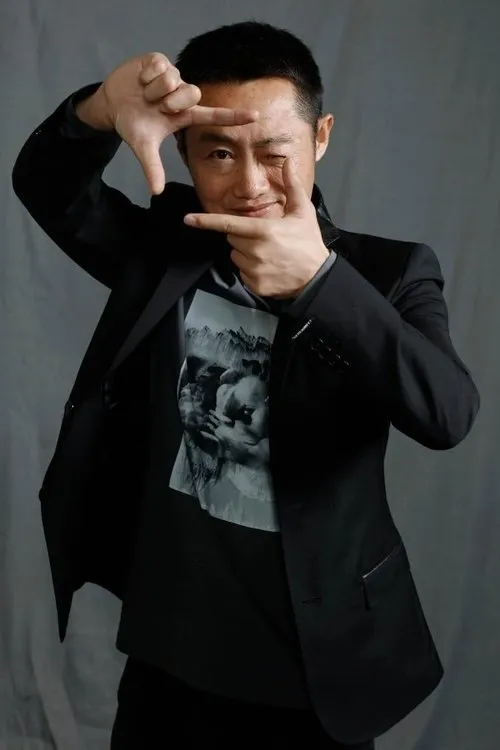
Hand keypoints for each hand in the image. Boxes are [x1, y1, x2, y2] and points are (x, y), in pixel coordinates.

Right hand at [78, 53, 258, 193]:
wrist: (112, 103)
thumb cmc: (133, 124)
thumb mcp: (142, 147)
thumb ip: (152, 167)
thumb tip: (156, 192)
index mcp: (186, 115)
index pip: (215, 116)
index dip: (234, 116)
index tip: (255, 117)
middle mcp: (184, 94)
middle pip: (192, 93)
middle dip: (171, 101)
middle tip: (157, 107)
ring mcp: (173, 76)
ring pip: (173, 79)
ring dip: (155, 89)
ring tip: (145, 94)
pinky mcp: (160, 60)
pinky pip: (159, 65)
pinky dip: (146, 76)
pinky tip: (140, 81)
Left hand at [183, 158, 328, 297]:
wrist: (317, 277)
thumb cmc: (309, 242)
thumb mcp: (303, 212)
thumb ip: (292, 186)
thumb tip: (288, 162)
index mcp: (263, 231)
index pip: (228, 224)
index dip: (206, 221)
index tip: (188, 219)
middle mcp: (255, 251)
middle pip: (232, 239)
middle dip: (242, 236)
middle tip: (264, 238)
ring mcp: (253, 270)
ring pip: (236, 256)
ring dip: (245, 253)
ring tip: (268, 254)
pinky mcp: (254, 284)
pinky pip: (242, 273)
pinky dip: (251, 270)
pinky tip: (268, 268)